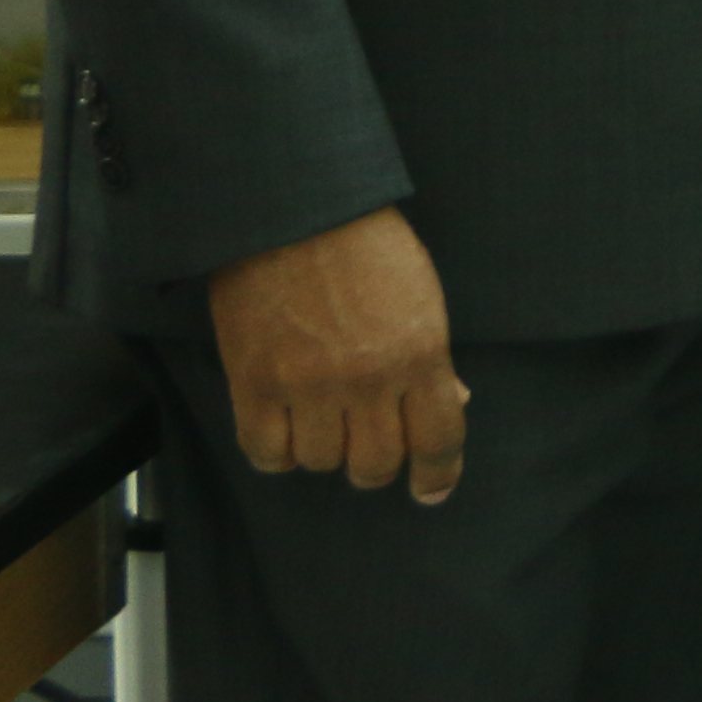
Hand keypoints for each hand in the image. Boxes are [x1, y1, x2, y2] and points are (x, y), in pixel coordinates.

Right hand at [206, 207, 468, 504]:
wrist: (294, 211)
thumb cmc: (366, 245)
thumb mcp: (422, 296)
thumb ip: (431, 359)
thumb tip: (448, 406)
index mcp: (420, 353)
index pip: (438, 438)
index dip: (438, 474)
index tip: (431, 490)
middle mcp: (367, 379)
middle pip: (375, 464)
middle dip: (376, 465)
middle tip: (367, 448)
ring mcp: (307, 385)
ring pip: (320, 462)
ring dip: (324, 452)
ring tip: (322, 422)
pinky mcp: (254, 383)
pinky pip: (266, 453)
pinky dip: (277, 454)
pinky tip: (284, 432)